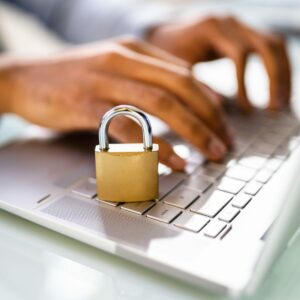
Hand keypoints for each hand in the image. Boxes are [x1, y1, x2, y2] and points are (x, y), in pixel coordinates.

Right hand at [0, 38, 232, 169]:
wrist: (24, 78)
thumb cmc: (73, 78)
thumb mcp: (114, 67)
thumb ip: (146, 78)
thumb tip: (180, 99)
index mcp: (134, 50)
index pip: (186, 74)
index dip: (211, 101)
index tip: (223, 125)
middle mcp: (124, 60)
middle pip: (182, 87)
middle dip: (210, 118)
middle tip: (225, 144)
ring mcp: (106, 81)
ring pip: (162, 104)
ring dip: (193, 131)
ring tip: (211, 154)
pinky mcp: (88, 104)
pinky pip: (131, 126)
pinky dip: (156, 145)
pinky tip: (174, 161)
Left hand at [148, 16, 290, 110]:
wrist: (164, 34)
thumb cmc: (164, 54)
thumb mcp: (173, 70)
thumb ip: (191, 87)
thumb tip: (214, 114)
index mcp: (210, 28)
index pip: (239, 55)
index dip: (245, 84)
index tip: (246, 110)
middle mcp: (228, 22)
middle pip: (266, 46)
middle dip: (274, 79)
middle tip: (274, 109)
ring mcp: (238, 25)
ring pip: (274, 45)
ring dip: (282, 74)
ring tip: (280, 103)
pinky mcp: (242, 33)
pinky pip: (269, 47)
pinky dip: (276, 68)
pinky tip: (274, 90)